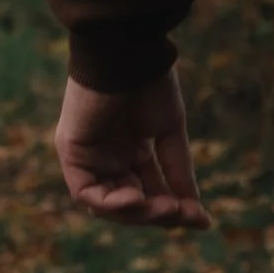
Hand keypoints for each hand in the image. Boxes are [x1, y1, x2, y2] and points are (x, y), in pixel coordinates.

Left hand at [54, 70, 212, 229]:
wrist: (129, 53)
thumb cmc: (150, 83)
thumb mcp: (169, 133)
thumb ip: (178, 171)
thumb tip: (197, 215)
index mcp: (129, 149)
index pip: (148, 191)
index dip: (172, 208)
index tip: (202, 219)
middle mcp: (106, 156)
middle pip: (129, 202)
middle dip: (157, 214)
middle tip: (184, 214)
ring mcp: (87, 156)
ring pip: (107, 204)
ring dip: (138, 212)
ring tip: (167, 208)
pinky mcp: (71, 152)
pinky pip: (86, 192)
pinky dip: (111, 202)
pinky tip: (136, 197)